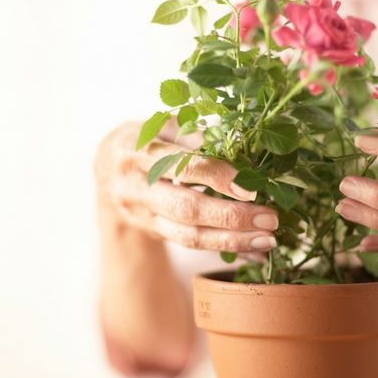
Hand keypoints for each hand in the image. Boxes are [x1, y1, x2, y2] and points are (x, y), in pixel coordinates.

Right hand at [95, 122, 277, 252]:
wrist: (107, 169)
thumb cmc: (146, 138)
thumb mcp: (164, 125)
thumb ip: (195, 136)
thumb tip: (240, 149)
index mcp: (138, 151)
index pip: (182, 167)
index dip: (217, 177)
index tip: (250, 188)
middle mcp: (137, 187)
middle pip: (186, 209)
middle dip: (231, 217)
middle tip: (269, 219)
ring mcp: (143, 215)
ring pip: (188, 236)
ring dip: (232, 241)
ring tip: (267, 240)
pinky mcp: (155, 232)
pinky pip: (193, 245)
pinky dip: (227, 249)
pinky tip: (255, 251)